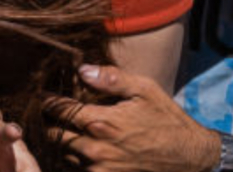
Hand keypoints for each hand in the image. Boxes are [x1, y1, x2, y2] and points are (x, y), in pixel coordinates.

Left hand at [44, 64, 218, 171]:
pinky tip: (77, 146)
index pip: (59, 109)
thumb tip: (82, 69)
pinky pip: (76, 169)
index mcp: (102, 122)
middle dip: (47, 122)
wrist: (190, 157)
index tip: (41, 93)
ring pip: (62, 154)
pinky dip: (72, 158)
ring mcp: (100, 168)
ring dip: (58, 141)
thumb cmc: (167, 119)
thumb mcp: (144, 90)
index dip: (46, 100)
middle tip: (44, 111)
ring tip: (59, 127)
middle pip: (53, 134)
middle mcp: (96, 148)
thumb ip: (111, 79)